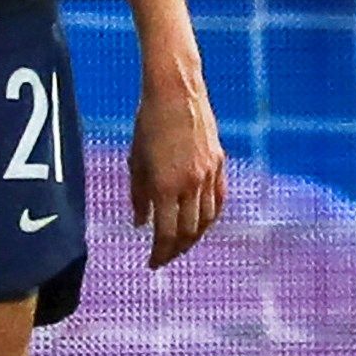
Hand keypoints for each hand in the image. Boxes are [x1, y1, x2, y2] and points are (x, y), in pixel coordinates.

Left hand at [128, 60, 226, 267]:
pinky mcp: (220, 162)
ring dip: (195, 236)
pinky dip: (211, 215)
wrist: (176, 92)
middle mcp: (191, 183)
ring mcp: (209, 173)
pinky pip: (219, 198)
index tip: (153, 264)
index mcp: (166, 185)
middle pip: (189, 231)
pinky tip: (203, 221)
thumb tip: (141, 224)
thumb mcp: (136, 161)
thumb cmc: (148, 124)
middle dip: (176, 249)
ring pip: (207, 218)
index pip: (166, 233)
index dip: (160, 253)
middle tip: (165, 257)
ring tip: (183, 243)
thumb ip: (139, 196)